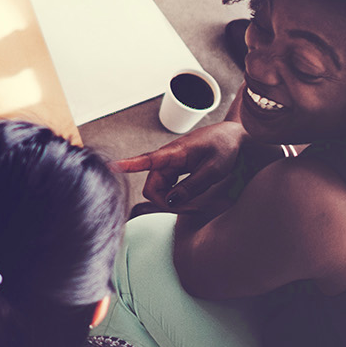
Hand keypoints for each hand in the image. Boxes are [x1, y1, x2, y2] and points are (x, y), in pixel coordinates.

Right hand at [118, 119, 245, 211]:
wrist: (236, 137)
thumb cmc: (225, 147)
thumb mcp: (213, 170)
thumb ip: (192, 186)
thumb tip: (170, 202)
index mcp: (174, 153)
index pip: (145, 160)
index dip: (127, 165)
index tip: (109, 166)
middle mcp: (167, 159)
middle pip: (152, 187)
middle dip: (167, 203)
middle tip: (193, 209)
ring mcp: (171, 165)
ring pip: (160, 190)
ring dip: (174, 202)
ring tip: (197, 206)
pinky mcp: (176, 171)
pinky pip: (168, 188)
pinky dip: (178, 198)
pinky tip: (192, 202)